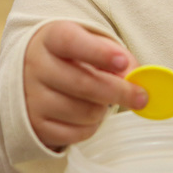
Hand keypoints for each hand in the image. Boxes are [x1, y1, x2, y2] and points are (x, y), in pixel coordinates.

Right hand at [23, 20, 147, 150]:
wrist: (33, 73)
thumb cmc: (72, 57)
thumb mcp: (93, 44)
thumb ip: (118, 57)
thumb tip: (136, 80)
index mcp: (51, 38)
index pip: (71, 42)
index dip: (98, 53)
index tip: (122, 62)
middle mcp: (36, 66)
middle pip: (83, 83)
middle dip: (119, 92)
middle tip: (141, 97)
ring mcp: (32, 97)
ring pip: (82, 112)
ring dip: (104, 110)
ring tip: (104, 101)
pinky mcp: (34, 124)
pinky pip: (74, 134)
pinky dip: (91, 127)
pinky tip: (90, 115)